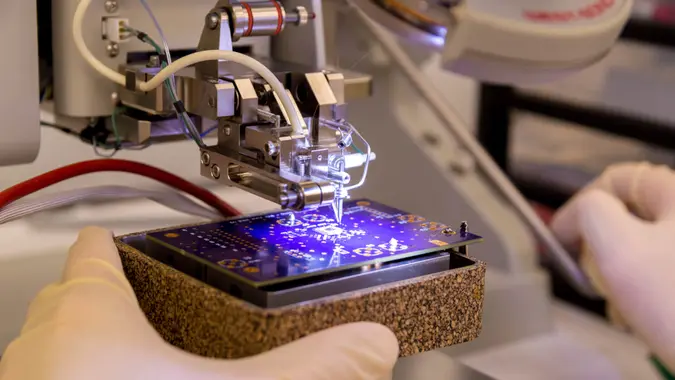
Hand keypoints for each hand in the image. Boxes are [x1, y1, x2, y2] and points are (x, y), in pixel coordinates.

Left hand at [0, 227, 397, 379]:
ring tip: (154, 357)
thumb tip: (373, 345)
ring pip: (57, 347)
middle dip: (120, 296)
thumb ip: (312, 365)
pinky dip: (92, 379)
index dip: (123, 239)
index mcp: (88, 316)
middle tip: (166, 304)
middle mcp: (43, 349)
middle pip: (76, 295)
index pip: (97, 248)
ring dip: (99, 346)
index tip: (140, 240)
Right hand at [551, 162, 674, 372]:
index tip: (560, 242)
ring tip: (619, 306)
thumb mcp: (620, 250)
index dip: (579, 205)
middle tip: (592, 277)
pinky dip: (644, 291)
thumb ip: (590, 214)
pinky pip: (662, 271)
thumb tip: (578, 218)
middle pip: (630, 214)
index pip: (617, 179)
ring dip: (620, 274)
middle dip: (602, 247)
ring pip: (643, 246)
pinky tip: (640, 318)